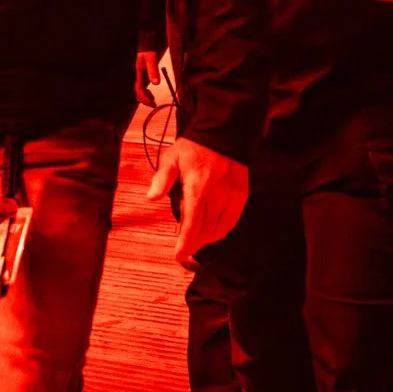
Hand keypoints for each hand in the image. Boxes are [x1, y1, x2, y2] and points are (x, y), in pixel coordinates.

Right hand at [135, 49, 163, 105]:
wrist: (146, 45)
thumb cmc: (148, 49)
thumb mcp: (151, 58)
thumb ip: (153, 70)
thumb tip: (156, 83)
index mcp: (137, 72)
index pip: (139, 89)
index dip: (145, 97)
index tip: (152, 103)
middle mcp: (136, 76)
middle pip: (137, 92)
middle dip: (145, 100)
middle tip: (154, 104)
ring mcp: (138, 77)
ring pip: (139, 91)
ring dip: (145, 98)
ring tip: (153, 101)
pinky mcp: (141, 77)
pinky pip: (141, 88)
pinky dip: (146, 93)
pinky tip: (151, 95)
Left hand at [148, 137, 248, 269]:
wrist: (224, 136)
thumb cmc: (194, 148)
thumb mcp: (172, 158)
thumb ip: (162, 179)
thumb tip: (151, 197)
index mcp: (197, 187)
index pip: (192, 223)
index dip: (186, 243)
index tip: (179, 255)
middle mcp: (217, 195)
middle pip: (204, 230)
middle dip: (193, 243)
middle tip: (183, 250)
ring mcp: (231, 197)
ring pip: (218, 230)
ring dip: (205, 239)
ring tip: (194, 241)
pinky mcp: (241, 197)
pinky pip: (230, 223)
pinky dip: (220, 232)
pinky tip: (210, 233)